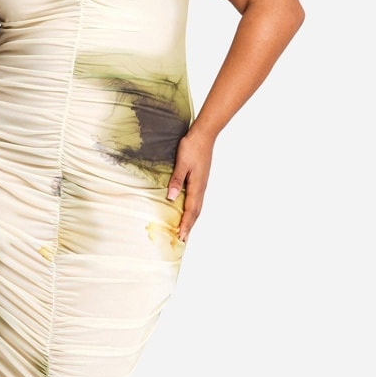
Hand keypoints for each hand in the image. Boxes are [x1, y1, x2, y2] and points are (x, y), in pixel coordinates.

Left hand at [166, 128, 214, 242]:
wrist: (204, 135)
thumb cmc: (192, 147)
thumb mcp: (182, 163)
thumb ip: (177, 180)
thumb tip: (171, 198)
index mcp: (197, 186)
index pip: (191, 210)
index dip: (185, 224)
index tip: (180, 237)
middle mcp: (201, 188)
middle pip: (196, 213)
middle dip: (189, 227)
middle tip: (182, 241)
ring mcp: (201, 185)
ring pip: (197, 208)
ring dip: (191, 220)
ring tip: (185, 231)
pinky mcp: (200, 181)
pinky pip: (197, 201)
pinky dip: (192, 211)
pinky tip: (188, 212)